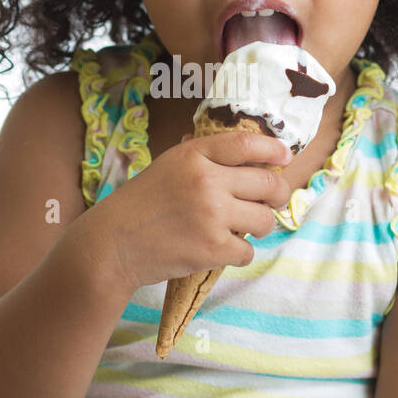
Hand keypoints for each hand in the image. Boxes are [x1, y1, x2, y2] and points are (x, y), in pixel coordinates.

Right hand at [90, 129, 293, 290]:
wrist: (112, 244)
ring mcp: (212, 215)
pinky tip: (220, 250)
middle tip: (273, 201)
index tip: (284, 156)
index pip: (246, 144)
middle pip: (268, 183)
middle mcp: (207, 181)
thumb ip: (202, 158)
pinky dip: (239, 253)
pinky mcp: (214, 248)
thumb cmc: (140, 204)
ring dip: (259, 226)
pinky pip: (248, 250)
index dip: (273, 148)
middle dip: (277, 194)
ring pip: (265, 220)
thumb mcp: (167, 166)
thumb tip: (246, 152)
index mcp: (194, 155)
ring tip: (240, 229)